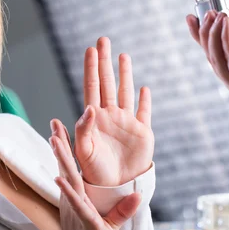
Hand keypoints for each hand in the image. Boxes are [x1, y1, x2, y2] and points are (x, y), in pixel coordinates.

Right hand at [50, 125, 140, 229]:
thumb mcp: (110, 221)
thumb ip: (123, 208)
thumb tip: (138, 196)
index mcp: (80, 194)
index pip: (72, 166)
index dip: (66, 147)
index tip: (60, 127)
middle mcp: (75, 197)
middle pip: (67, 166)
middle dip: (61, 145)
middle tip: (54, 123)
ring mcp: (77, 206)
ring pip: (68, 179)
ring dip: (61, 160)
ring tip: (54, 140)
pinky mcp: (83, 218)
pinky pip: (75, 201)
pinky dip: (68, 191)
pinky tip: (60, 178)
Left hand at [70, 37, 153, 186]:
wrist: (115, 189)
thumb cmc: (94, 172)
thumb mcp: (84, 151)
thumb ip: (84, 129)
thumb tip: (89, 107)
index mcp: (94, 118)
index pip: (92, 86)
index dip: (91, 68)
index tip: (90, 50)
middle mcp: (110, 115)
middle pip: (107, 82)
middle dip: (105, 62)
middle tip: (103, 40)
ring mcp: (127, 122)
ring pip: (125, 91)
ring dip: (125, 74)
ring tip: (123, 55)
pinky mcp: (142, 132)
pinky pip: (144, 111)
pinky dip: (145, 99)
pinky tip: (144, 88)